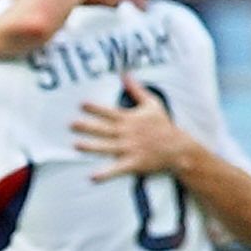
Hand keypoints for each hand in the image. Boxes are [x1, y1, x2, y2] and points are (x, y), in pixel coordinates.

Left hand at [73, 74, 192, 180]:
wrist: (179, 148)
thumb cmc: (163, 125)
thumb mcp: (152, 104)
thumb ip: (136, 90)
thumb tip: (125, 74)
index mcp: (130, 119)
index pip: (110, 113)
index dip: (96, 108)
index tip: (81, 104)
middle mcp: (128, 133)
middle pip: (105, 129)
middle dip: (89, 126)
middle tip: (71, 124)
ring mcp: (131, 149)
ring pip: (108, 147)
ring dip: (93, 147)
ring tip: (76, 145)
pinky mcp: (134, 163)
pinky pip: (118, 169)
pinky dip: (106, 174)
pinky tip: (92, 177)